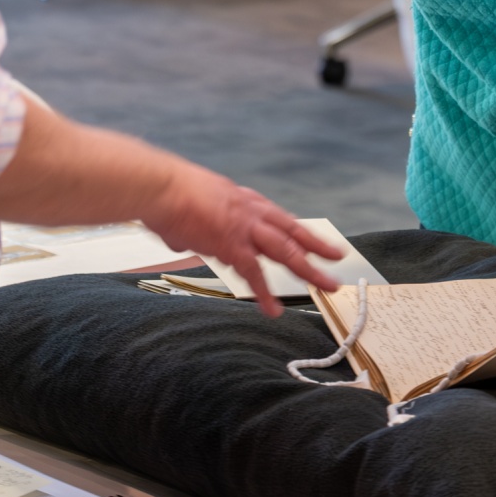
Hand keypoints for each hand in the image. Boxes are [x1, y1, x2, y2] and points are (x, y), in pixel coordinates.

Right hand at [145, 155, 341, 315]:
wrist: (158, 186)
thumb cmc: (164, 192)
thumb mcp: (186, 206)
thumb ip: (189, 227)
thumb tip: (179, 238)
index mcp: (240, 199)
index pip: (275, 217)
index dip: (294, 230)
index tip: (309, 239)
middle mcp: (249, 210)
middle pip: (292, 231)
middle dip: (317, 245)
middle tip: (337, 256)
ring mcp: (244, 227)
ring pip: (287, 250)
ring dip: (309, 268)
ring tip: (329, 284)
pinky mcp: (232, 245)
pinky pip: (254, 273)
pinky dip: (264, 293)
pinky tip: (273, 310)